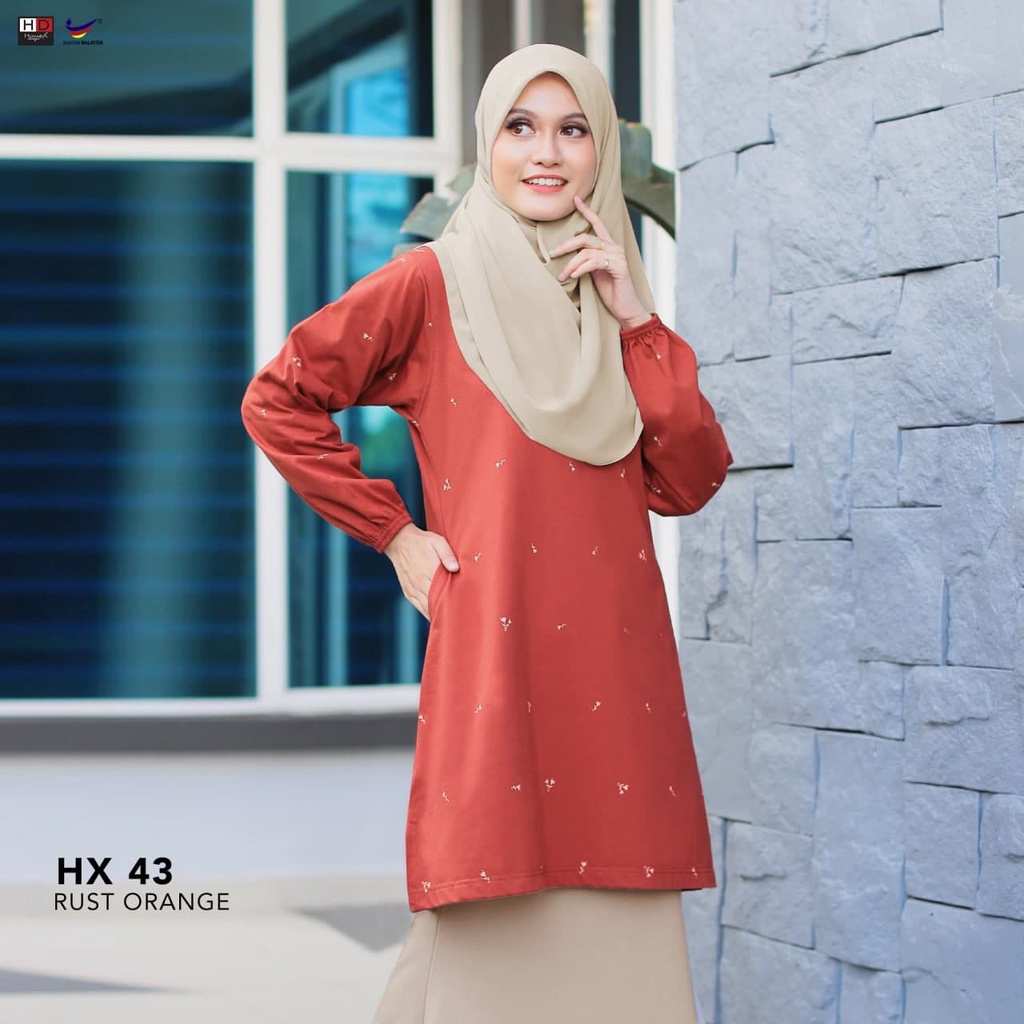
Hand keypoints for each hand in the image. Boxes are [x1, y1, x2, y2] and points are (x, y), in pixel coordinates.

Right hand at [384, 523, 458, 619]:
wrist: (399, 541)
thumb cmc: (422, 541)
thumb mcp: (437, 542)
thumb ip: (447, 554)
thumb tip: (455, 568)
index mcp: (428, 571)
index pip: (442, 592)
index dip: (452, 602)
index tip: (462, 610)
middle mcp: (419, 583)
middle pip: (435, 603)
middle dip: (446, 611)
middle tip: (459, 619)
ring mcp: (412, 588)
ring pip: (426, 608)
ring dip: (436, 614)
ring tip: (450, 621)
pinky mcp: (407, 591)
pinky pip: (418, 606)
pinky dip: (427, 612)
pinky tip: (435, 616)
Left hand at [551, 194, 650, 329]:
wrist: (626, 310)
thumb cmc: (611, 293)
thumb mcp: (595, 274)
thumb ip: (586, 262)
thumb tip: (569, 258)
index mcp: (609, 247)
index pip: (597, 224)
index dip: (586, 211)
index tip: (575, 200)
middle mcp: (614, 247)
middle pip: (586, 238)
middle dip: (567, 245)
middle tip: (553, 253)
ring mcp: (618, 256)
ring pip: (586, 252)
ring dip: (570, 264)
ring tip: (562, 277)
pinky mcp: (619, 266)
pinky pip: (594, 262)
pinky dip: (581, 269)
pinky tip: (574, 276)